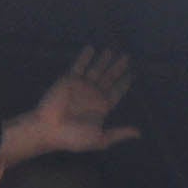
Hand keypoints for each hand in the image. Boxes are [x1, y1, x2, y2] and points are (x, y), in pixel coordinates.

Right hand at [0, 48, 140, 168]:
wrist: (49, 129)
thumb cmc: (74, 137)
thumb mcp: (100, 139)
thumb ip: (118, 133)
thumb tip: (139, 133)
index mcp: (102, 107)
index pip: (116, 91)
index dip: (124, 83)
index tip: (132, 73)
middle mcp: (93, 94)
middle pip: (109, 77)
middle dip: (118, 67)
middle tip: (126, 56)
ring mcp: (81, 86)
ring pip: (96, 69)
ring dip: (104, 60)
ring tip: (111, 50)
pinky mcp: (69, 80)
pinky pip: (79, 66)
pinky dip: (85, 57)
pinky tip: (91, 48)